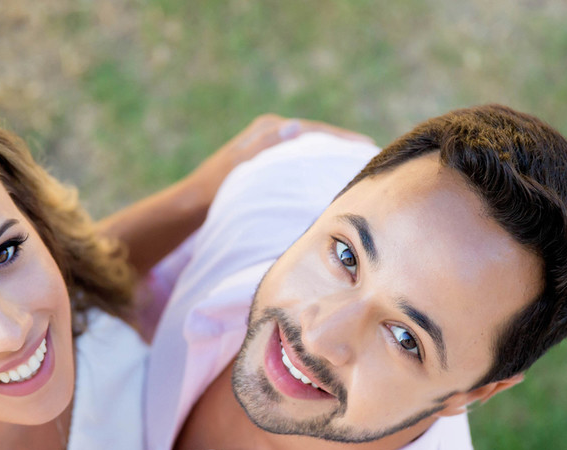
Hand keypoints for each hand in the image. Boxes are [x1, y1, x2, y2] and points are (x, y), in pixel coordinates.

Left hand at [186, 114, 375, 203]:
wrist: (192, 206)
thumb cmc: (215, 189)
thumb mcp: (243, 166)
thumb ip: (269, 145)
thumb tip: (298, 126)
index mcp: (269, 129)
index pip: (316, 130)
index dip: (343, 139)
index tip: (369, 147)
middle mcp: (272, 134)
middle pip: (318, 139)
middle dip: (344, 148)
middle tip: (374, 158)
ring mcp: (272, 150)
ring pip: (311, 153)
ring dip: (333, 161)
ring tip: (360, 171)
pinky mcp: (270, 167)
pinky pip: (302, 166)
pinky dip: (319, 172)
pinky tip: (333, 184)